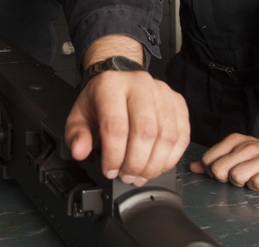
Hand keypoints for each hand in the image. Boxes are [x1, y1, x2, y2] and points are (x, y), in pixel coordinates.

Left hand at [65, 69, 188, 185]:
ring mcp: (162, 92)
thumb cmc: (100, 101)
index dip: (114, 155)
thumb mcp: (79, 116)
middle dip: (136, 163)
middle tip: (127, 176)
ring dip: (154, 164)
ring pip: (167, 136)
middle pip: (145, 132)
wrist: (119, 81)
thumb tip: (79, 151)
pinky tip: (157, 165)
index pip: (116, 126)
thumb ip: (76, 135)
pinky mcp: (178, 102)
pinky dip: (171, 157)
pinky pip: (182, 136)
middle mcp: (140, 84)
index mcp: (111, 85)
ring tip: (141, 174)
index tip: (110, 170)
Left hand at [190, 133, 258, 191]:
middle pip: (219, 170)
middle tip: (237, 178)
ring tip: (250, 179)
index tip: (223, 172)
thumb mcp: (236, 153)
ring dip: (242, 184)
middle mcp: (249, 146)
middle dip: (225, 179)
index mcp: (236, 140)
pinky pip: (256, 185)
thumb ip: (214, 159)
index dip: (212, 170)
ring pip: (236, 178)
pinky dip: (257, 188)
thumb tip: (193, 167)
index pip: (208, 159)